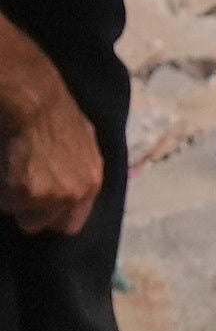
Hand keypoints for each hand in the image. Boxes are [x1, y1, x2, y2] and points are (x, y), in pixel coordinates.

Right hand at [0, 64, 90, 242]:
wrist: (37, 105)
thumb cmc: (58, 117)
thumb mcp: (85, 146)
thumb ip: (79, 173)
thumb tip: (69, 185)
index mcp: (92, 184)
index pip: (71, 224)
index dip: (52, 216)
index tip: (40, 207)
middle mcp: (75, 195)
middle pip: (42, 224)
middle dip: (30, 212)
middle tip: (22, 187)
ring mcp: (50, 197)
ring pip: (20, 213)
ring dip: (13, 199)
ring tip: (14, 171)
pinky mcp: (24, 194)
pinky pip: (4, 202)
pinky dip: (1, 190)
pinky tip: (6, 167)